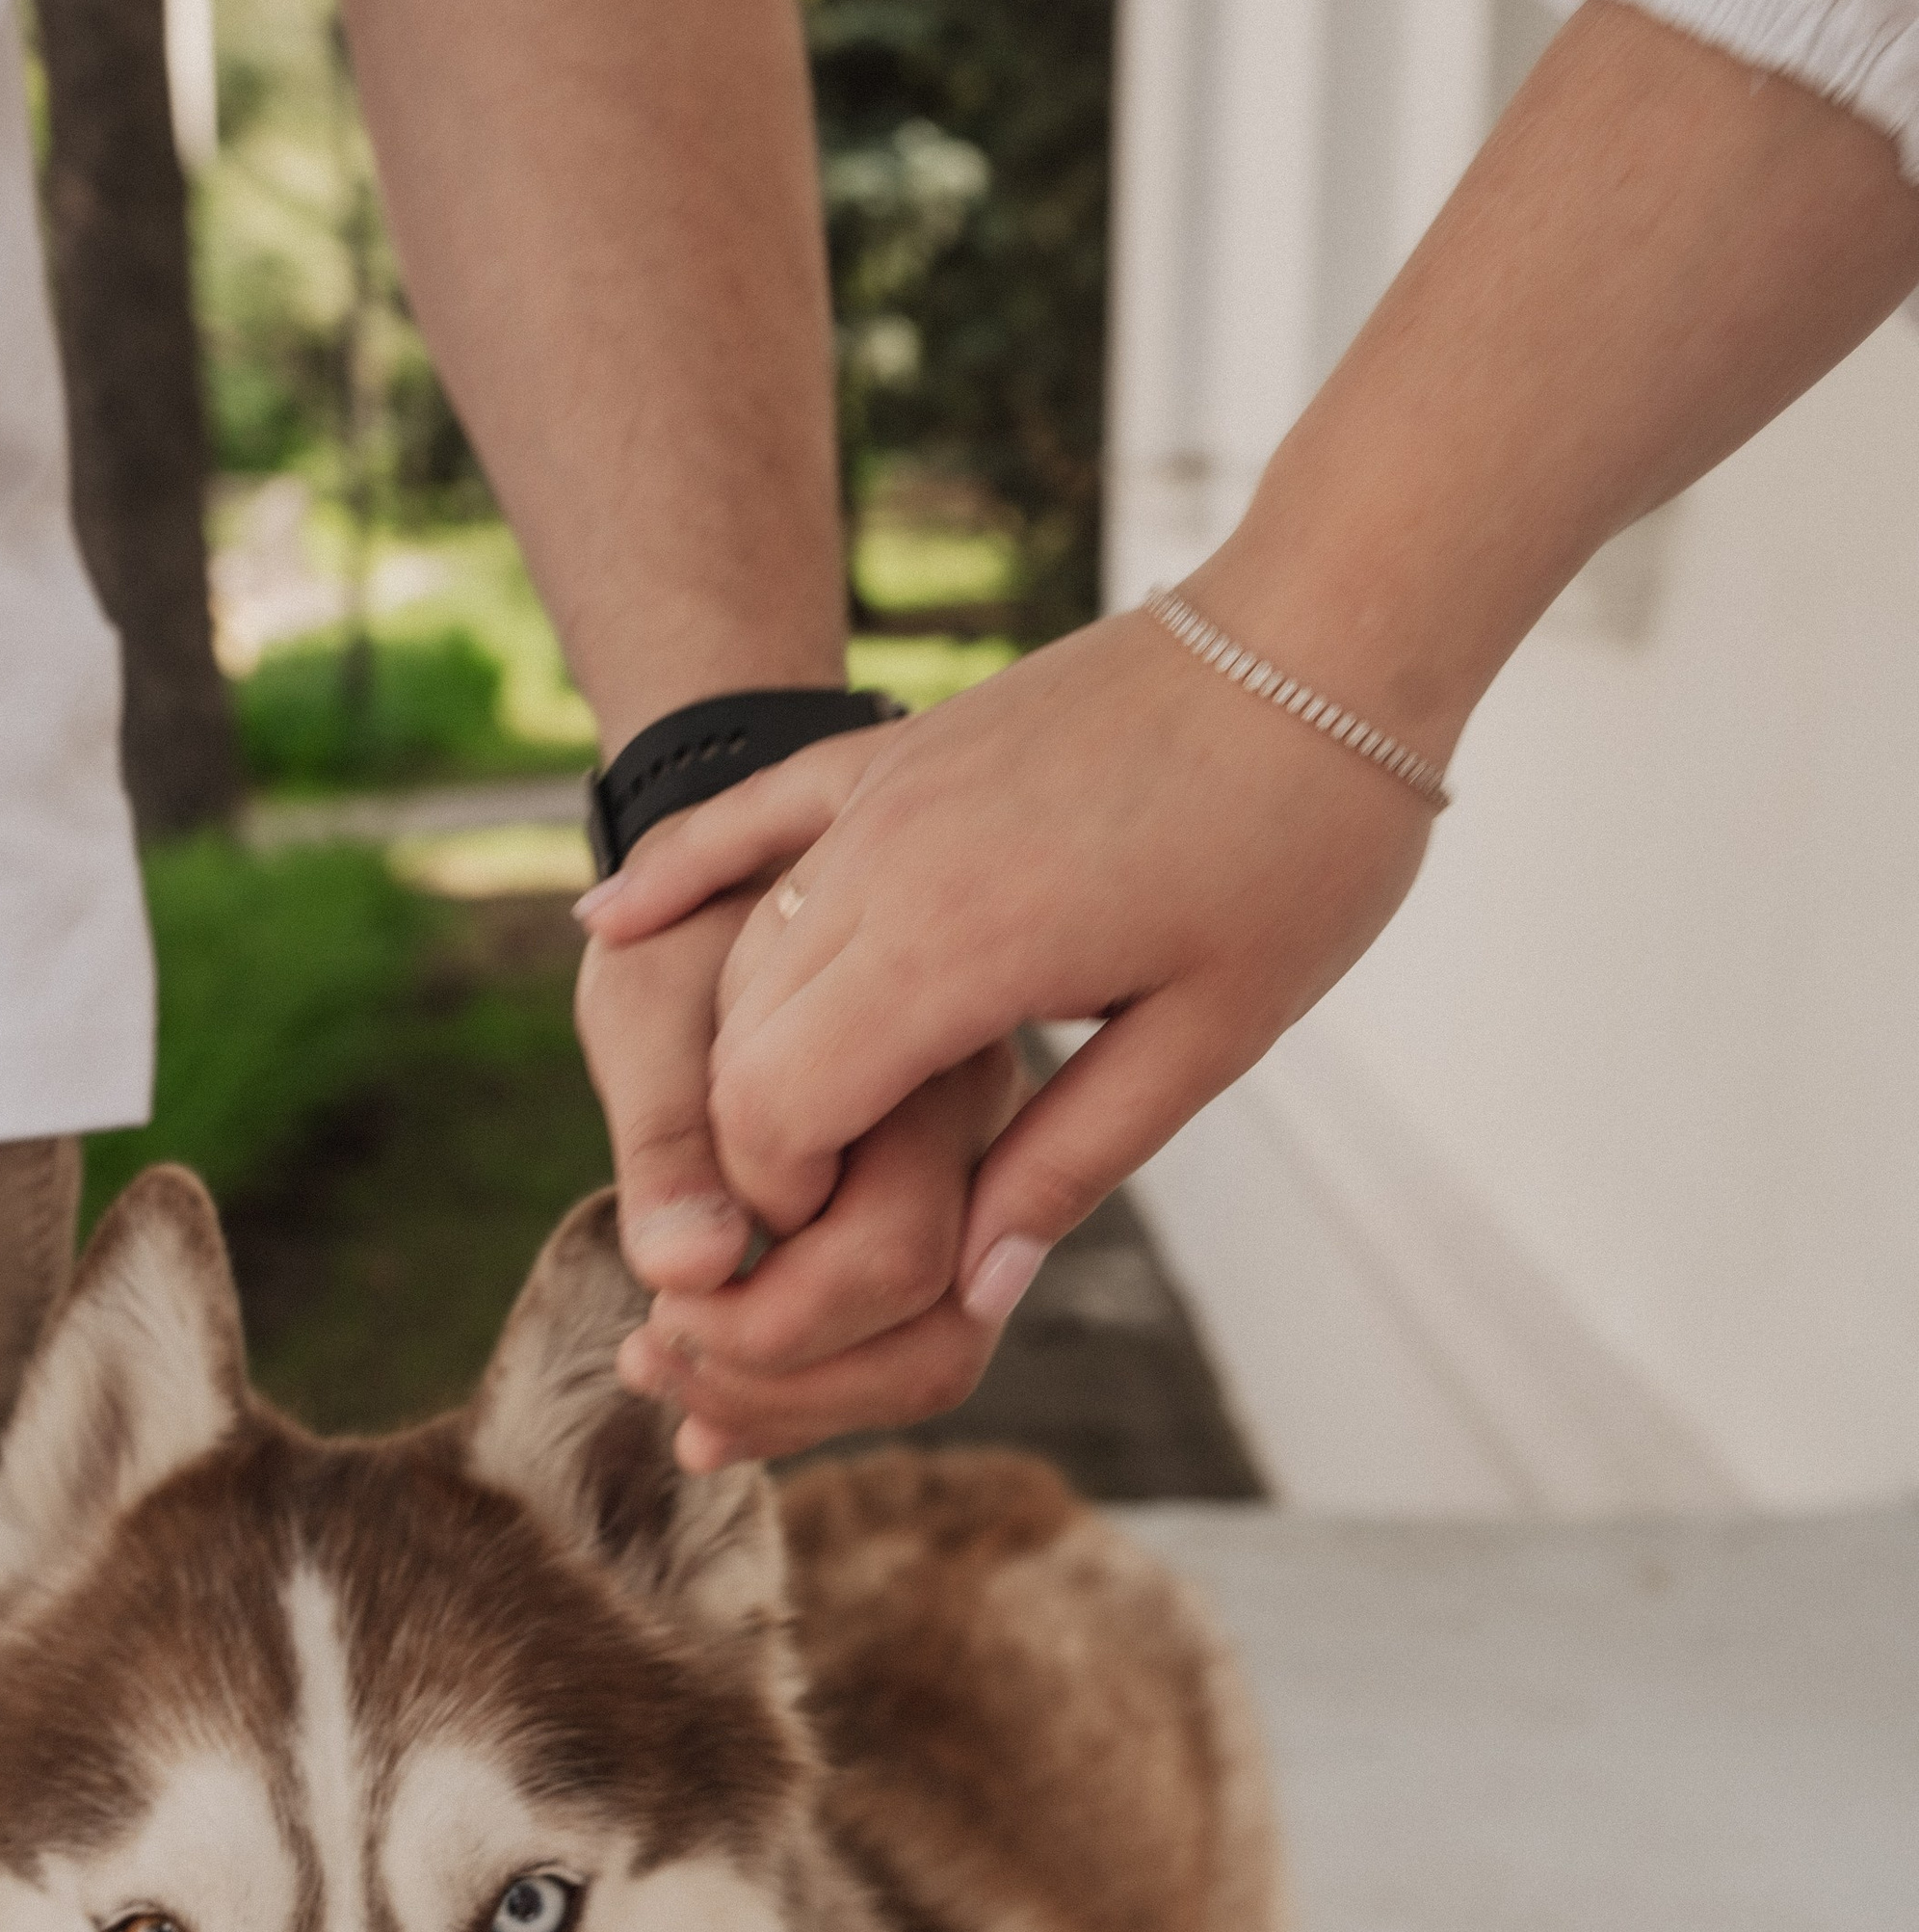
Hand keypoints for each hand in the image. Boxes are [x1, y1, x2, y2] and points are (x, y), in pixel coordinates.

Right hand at [579, 596, 1435, 1442]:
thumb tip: (971, 1295)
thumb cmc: (1297, 845)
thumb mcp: (1209, 1037)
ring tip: (793, 1131)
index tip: (838, 1247)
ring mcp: (880, 796)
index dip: (782, 1205)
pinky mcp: (894, 749)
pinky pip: (745, 820)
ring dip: (743, 1052)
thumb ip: (1071, 1164)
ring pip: (742, 954)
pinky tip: (609, 927)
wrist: (1322, 636)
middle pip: (740, 1045)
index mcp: (963, 952)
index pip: (777, 1111)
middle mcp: (888, 867)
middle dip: (757, 1152)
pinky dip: (672, 879)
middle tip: (821, 1220)